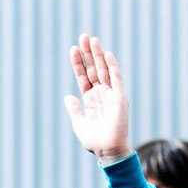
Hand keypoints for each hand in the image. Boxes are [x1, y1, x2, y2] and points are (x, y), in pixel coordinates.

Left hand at [63, 35, 131, 164]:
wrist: (107, 150)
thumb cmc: (94, 140)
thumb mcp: (79, 123)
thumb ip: (74, 109)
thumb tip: (68, 96)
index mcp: (91, 99)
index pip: (84, 77)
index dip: (78, 64)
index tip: (73, 50)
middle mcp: (101, 94)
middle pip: (93, 69)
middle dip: (88, 53)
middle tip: (83, 36)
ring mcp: (111, 94)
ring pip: (103, 69)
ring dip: (98, 54)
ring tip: (92, 39)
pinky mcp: (120, 97)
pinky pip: (116, 78)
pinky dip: (112, 66)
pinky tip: (106, 54)